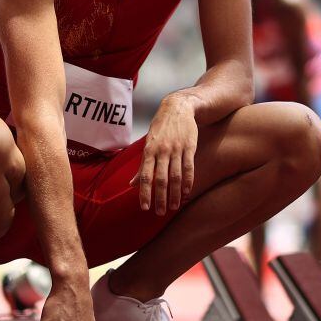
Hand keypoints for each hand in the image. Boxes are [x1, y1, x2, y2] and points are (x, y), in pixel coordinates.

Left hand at [130, 95, 197, 214]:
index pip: (145, 175)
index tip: (144, 207)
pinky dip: (188, 181)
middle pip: (161, 179)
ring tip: (174, 207)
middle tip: (160, 213)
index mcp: (149, 151)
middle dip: (160, 198)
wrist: (178, 108)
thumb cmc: (160, 128)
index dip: (144, 192)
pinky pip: (189, 167)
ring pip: (176, 176)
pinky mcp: (189, 147)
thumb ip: (141, 166)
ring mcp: (176, 149)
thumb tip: (131, 184)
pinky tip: (187, 193)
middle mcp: (162, 151)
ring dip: (175, 194)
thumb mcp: (148, 144)